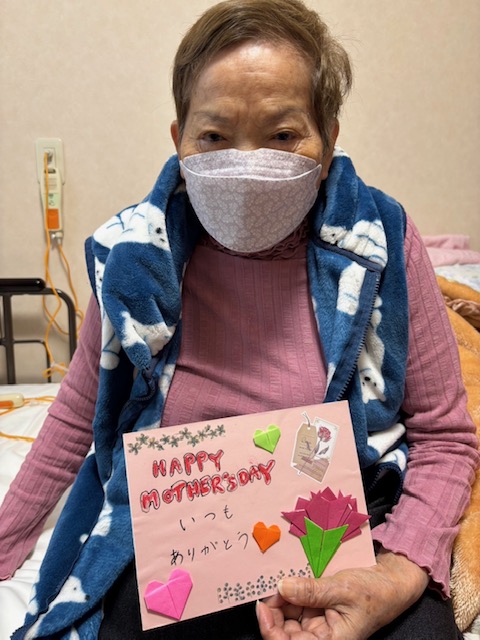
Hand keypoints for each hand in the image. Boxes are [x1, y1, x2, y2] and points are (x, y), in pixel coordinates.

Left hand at [256, 550, 428, 639]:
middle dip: (274, 610)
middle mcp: (322, 637)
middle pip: (285, 633)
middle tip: (271, 584)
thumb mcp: (343, 588)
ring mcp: (319, 623)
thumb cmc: (374, 591)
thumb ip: (312, 590)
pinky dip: (291, 591)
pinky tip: (288, 578)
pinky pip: (298, 604)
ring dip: (282, 598)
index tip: (261, 604)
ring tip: (279, 577)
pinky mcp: (319, 609)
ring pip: (289, 617)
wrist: (391, 582)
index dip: (270, 629)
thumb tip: (282, 587)